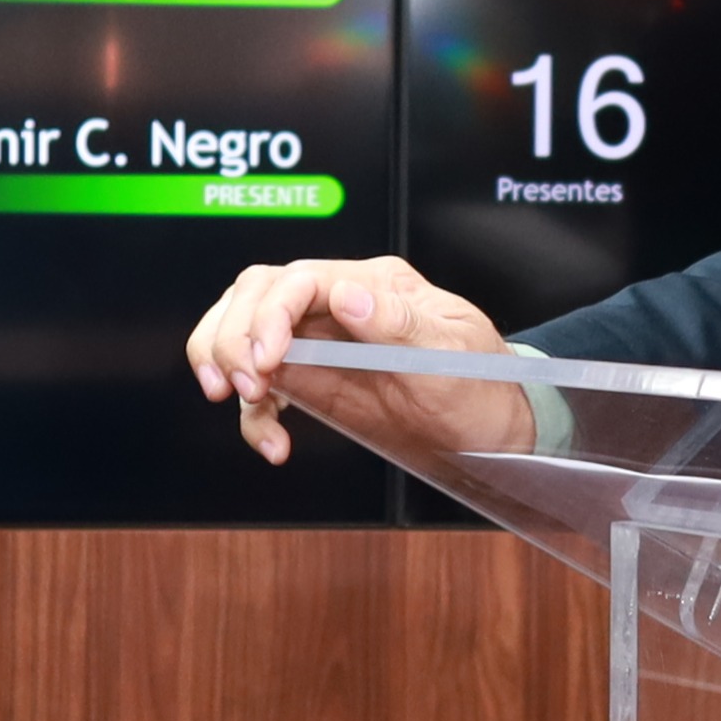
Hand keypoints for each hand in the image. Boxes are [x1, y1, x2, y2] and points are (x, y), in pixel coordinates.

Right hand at [184, 256, 530, 464]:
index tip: (266, 362)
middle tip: (244, 385)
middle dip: (234, 336)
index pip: (299, 279)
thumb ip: (397, 322)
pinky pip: (263, 385)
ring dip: (225, 361)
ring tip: (241, 401)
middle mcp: (340, 303)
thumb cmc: (483, 385)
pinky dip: (253, 414)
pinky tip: (272, 441)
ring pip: (244, 330)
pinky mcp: (314, 379)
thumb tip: (346, 294)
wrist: (495, 432)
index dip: (269, 315)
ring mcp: (322, 340)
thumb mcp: (450, 354)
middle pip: (257, 295)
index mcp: (375, 285)